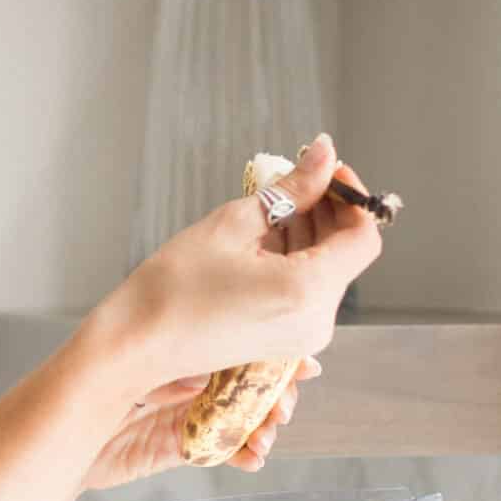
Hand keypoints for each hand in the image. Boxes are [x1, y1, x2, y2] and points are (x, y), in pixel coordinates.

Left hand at [78, 355, 323, 491]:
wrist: (65, 428)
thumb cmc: (96, 378)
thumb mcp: (153, 353)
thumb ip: (194, 359)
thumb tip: (239, 362)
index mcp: (189, 343)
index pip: (244, 344)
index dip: (276, 354)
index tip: (303, 364)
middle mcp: (192, 376)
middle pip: (250, 384)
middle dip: (276, 395)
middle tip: (285, 404)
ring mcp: (188, 412)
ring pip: (242, 418)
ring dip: (264, 427)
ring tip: (270, 433)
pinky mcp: (180, 447)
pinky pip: (222, 451)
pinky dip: (244, 455)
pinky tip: (254, 457)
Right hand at [97, 136, 382, 398]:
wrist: (136, 345)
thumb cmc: (173, 288)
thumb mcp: (233, 224)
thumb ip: (291, 190)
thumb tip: (323, 156)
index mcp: (307, 292)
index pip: (363, 236)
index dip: (352, 197)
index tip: (328, 169)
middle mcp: (316, 322)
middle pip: (347, 254)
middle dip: (330, 211)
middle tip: (299, 177)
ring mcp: (303, 337)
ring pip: (328, 271)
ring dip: (311, 233)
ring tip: (275, 204)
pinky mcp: (286, 341)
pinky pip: (307, 291)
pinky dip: (297, 259)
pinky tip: (266, 237)